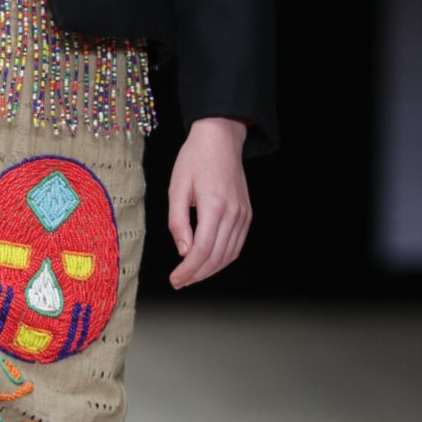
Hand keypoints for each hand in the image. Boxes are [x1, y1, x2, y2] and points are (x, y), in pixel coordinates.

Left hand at [167, 117, 251, 286]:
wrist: (221, 139)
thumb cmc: (194, 159)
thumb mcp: (177, 187)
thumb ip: (178, 222)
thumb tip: (183, 251)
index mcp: (214, 206)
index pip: (202, 250)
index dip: (188, 270)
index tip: (174, 280)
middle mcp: (233, 213)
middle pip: (216, 257)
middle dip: (196, 275)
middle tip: (179, 282)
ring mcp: (243, 215)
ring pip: (228, 255)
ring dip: (209, 270)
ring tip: (190, 276)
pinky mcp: (246, 214)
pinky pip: (236, 245)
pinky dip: (222, 259)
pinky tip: (207, 262)